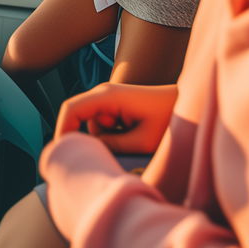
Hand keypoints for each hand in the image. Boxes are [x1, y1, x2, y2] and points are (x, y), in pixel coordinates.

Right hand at [54, 82, 176, 153]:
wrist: (188, 107)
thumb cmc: (168, 121)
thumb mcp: (141, 141)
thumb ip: (112, 146)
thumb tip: (90, 151)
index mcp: (107, 96)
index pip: (71, 109)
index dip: (61, 130)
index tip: (60, 153)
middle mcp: (104, 94)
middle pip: (81, 120)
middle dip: (93, 139)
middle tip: (115, 153)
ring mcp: (110, 99)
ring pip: (94, 127)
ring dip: (108, 139)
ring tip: (135, 141)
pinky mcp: (117, 107)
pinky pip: (105, 127)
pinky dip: (115, 136)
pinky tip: (135, 136)